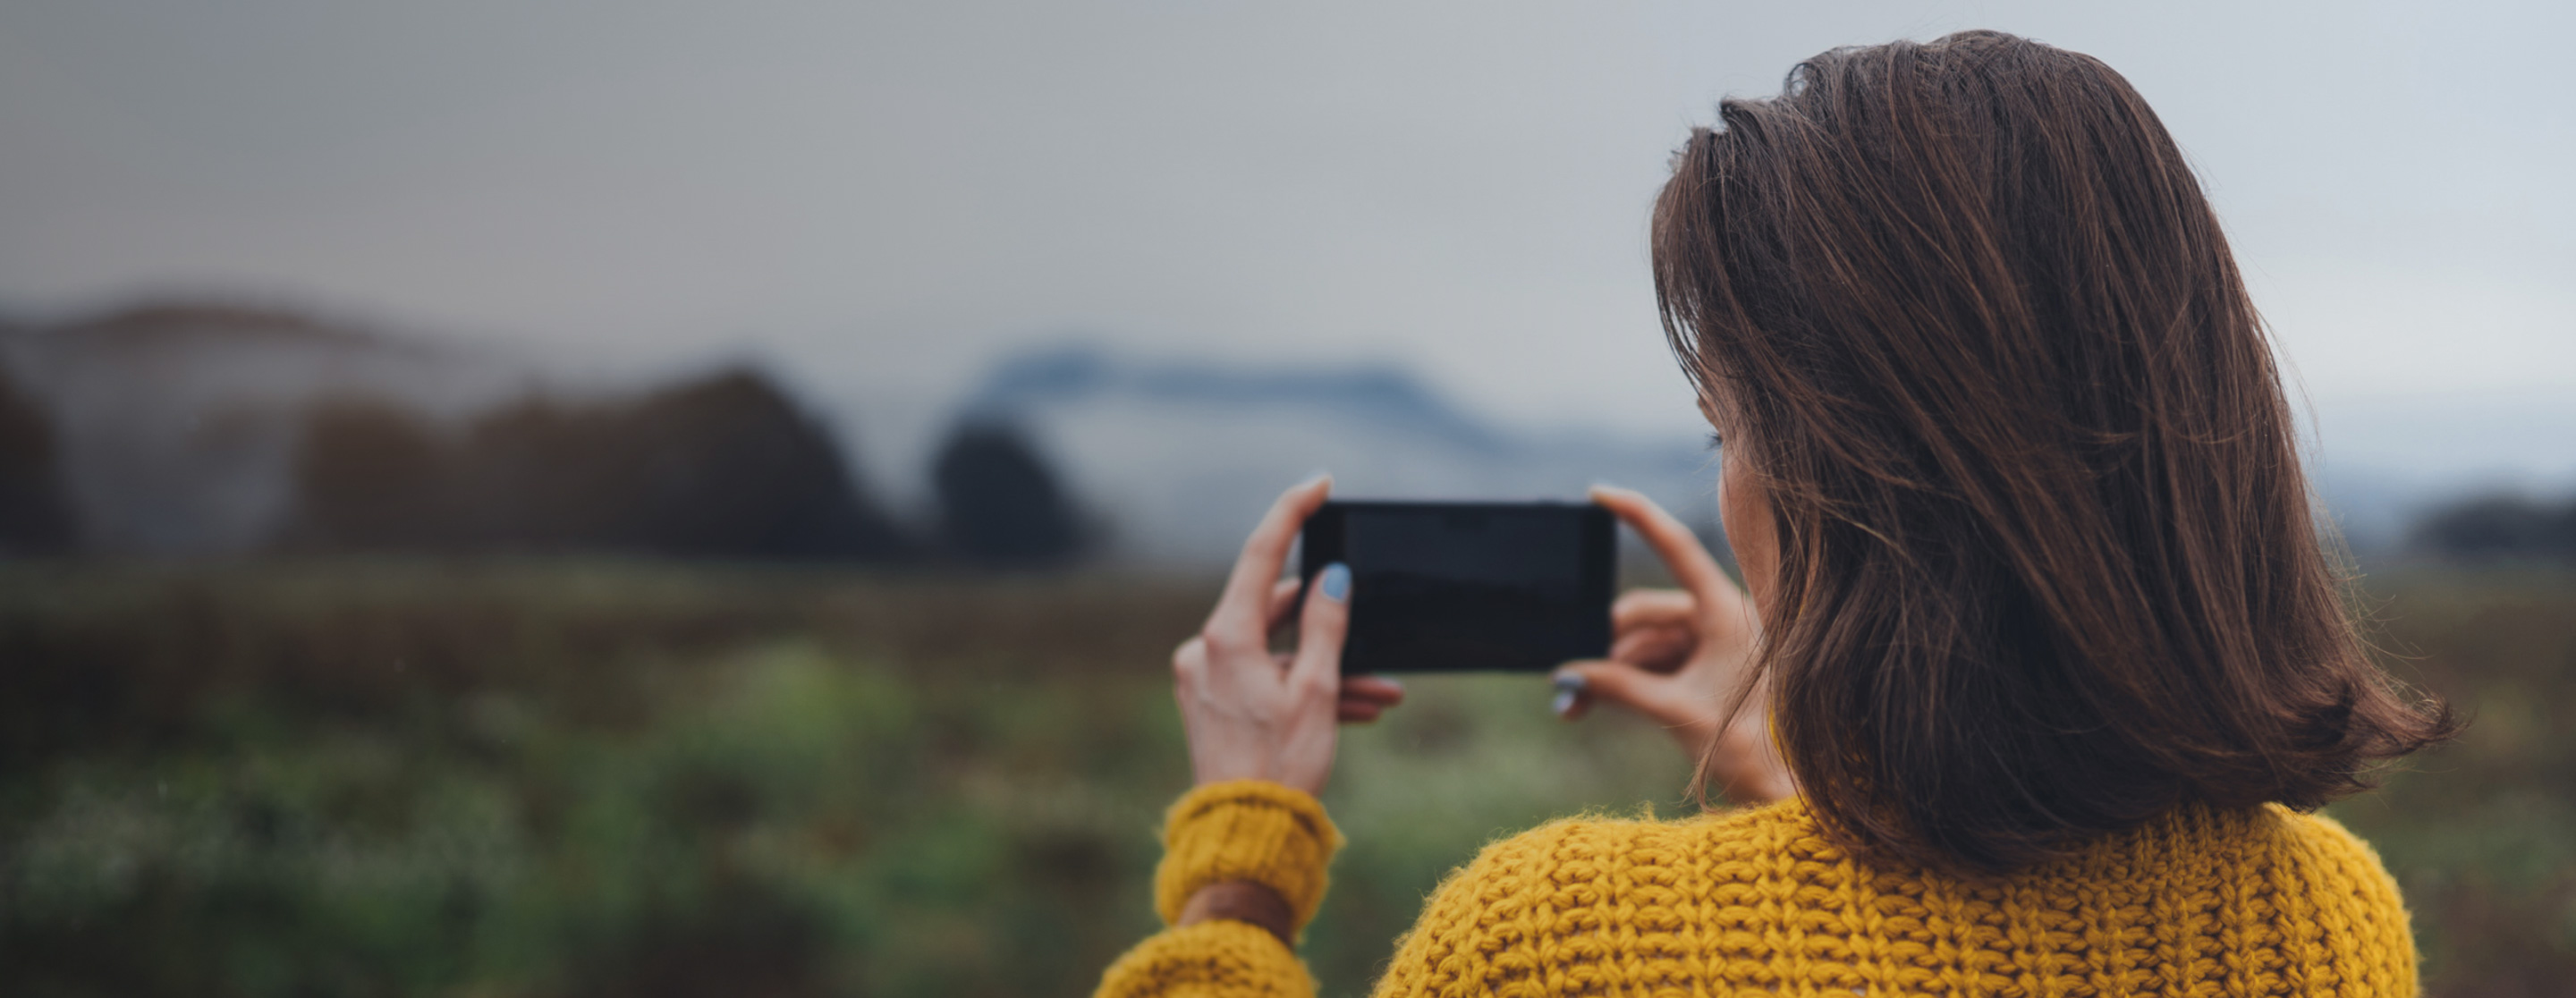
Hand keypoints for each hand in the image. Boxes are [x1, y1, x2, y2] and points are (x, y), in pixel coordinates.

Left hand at [1171, 475, 1405, 794]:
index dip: (1292, 512)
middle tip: (1373, 626)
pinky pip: (1267, 680)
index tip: (1320, 484)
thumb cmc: (1280, 765)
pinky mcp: (1214, 704)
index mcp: (1224, 637)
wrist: (1244, 835)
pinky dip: (1306, 688)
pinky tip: (1357, 708)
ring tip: (1383, 691)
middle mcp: (1206, 650)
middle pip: (1273, 608)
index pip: (1260, 553)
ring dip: (1328, 666)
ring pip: (1278, 651)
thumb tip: (1333, 580)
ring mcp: (1206, 678)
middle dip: (1329, 621)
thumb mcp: (1317, 691)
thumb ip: (1327, 627)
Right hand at [1553, 485, 1793, 803]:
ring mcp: (1719, 643)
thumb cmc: (1751, 748)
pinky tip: (1601, 702)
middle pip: (1647, 611)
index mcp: (1728, 611)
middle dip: (1605, 645)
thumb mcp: (1676, 710)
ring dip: (1613, 669)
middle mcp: (1725, 618)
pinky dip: (1632, 680)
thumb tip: (1568, 676)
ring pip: (1649, 641)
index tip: (1600, 493)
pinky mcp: (1713, 668)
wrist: (1788, 790)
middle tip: (1569, 682)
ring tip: (1579, 706)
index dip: (1637, 515)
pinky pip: (1661, 661)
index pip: (1676, 548)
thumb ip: (1618, 687)